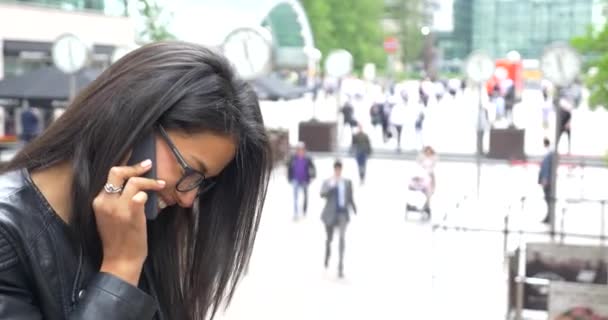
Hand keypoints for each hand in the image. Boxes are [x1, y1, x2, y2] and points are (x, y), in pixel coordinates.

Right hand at [92, 159, 165, 285]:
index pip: (111, 177)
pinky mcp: (131, 215)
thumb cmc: (118, 239)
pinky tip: (156, 197)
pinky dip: (149, 193)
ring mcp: (118, 208)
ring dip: (150, 181)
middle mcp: (106, 202)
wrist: (120, 259)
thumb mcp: (109, 217)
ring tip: (160, 184)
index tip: (138, 166)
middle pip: (117, 173)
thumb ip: (116, 201)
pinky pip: (140, 196)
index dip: (126, 168)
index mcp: (99, 202)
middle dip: (135, 167)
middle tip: (148, 165)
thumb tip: (134, 187)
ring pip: (134, 182)